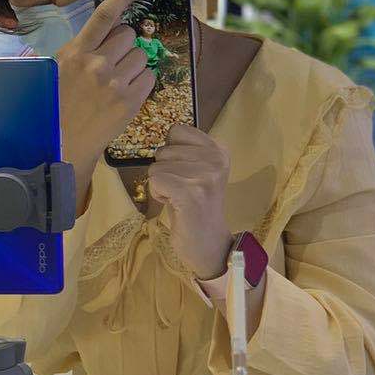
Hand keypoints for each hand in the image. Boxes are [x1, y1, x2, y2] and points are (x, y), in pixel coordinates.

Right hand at [56, 0, 154, 211]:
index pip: (104, 17)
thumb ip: (81, 51)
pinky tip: (126, 93)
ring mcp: (115, 83)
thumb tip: (105, 36)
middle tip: (114, 62)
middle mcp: (97, 64)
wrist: (61, 146)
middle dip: (125, 45)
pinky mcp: (130, 102)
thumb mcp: (57, 71)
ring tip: (118, 82)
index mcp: (76, 53)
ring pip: (142, 56)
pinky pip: (150, 78)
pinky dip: (142, 82)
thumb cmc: (54, 107)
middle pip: (129, 36)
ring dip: (135, 64)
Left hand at [150, 125, 233, 279]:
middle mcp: (216, 158)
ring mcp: (205, 175)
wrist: (208, 244)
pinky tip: (174, 205)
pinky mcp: (192, 192)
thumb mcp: (196, 171)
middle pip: (164, 149)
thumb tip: (163, 130)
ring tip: (180, 198)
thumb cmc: (195, 206)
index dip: (171, 154)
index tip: (184, 174)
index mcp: (219, 149)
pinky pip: (155, 180)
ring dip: (161, 185)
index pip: (176, 130)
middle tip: (182, 190)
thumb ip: (185, 150)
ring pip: (157, 166)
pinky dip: (158, 194)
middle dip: (165, 171)